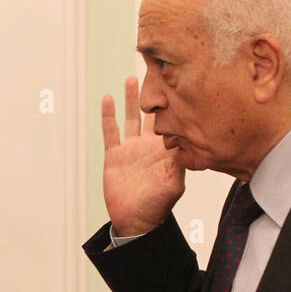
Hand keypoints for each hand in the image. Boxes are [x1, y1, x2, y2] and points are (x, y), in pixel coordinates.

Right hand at [102, 76, 185, 235]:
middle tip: (159, 69)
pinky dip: (109, 115)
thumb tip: (182, 144)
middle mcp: (149, 145)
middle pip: (153, 113)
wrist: (135, 222)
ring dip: (132, 98)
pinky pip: (110, 131)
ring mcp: (131, 149)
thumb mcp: (173, 186)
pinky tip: (108, 98)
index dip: (176, 103)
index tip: (180, 81)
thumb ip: (177, 165)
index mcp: (166, 150)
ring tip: (134, 77)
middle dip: (156, 94)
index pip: (173, 121)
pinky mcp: (114, 155)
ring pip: (131, 117)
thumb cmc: (157, 208)